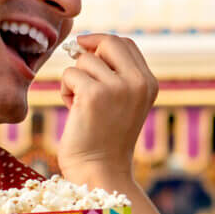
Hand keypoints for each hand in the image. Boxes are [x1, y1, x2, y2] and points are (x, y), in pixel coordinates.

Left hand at [57, 34, 157, 188]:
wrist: (99, 171)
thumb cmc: (103, 137)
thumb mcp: (121, 101)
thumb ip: (114, 73)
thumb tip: (83, 44)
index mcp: (149, 83)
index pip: (125, 44)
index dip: (102, 43)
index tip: (86, 52)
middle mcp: (138, 82)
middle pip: (108, 42)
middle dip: (87, 52)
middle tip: (78, 74)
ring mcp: (117, 87)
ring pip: (84, 60)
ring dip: (74, 79)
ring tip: (79, 103)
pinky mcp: (93, 94)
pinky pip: (70, 74)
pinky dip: (65, 90)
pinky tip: (73, 109)